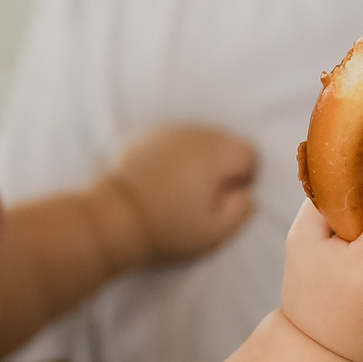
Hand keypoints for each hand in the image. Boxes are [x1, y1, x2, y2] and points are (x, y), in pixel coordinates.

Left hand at [102, 125, 259, 265]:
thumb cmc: (168, 227)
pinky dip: (172, 154)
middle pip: (224, 141)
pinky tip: (161, 179)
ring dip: (198, 157)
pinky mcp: (142, 135)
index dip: (247, 175)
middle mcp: (194, 134)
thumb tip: (246, 193)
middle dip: (223, 164)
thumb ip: (241, 209)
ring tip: (183, 188)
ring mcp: (166, 131)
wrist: (114, 217)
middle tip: (208, 194)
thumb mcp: (214, 230)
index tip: (232, 196)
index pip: (248, 153)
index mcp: (217, 154)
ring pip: (197, 138)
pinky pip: (170, 140)